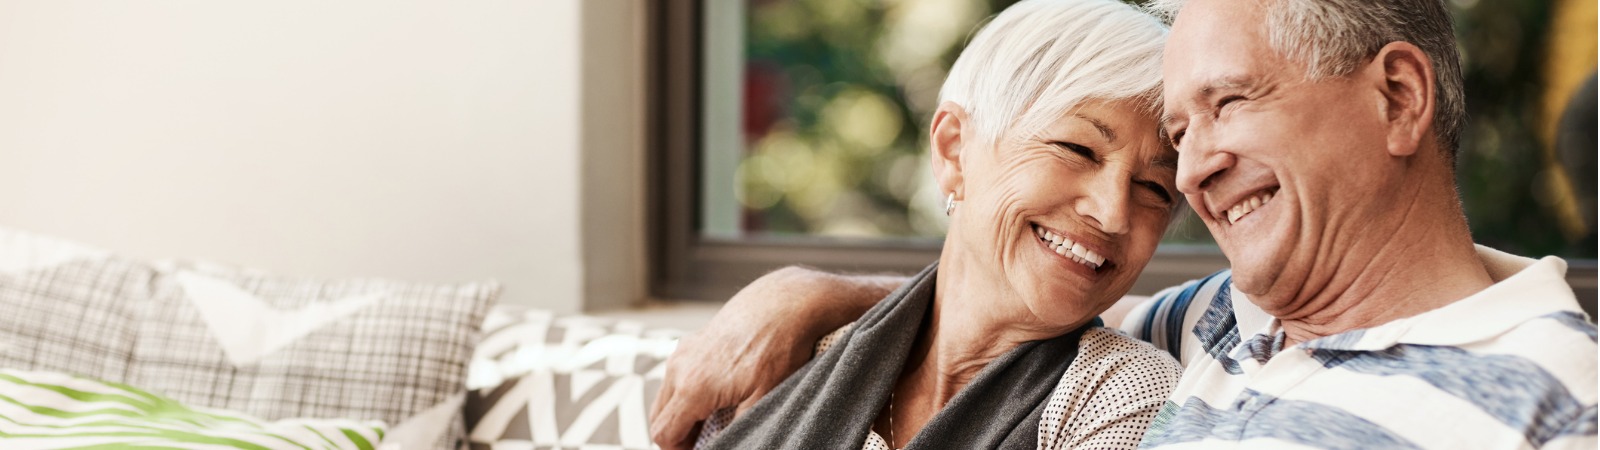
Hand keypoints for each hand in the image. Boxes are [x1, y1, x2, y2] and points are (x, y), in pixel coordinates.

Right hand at [648, 267, 894, 449]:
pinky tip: (716, 396)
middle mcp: (680, 367)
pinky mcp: (692, 342)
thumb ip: (739, 429)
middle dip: (678, 436)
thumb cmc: (777, 348)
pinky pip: (677, 377)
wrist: (784, 303)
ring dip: (681, 414)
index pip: (663, 434)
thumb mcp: (764, 399)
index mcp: (693, 386)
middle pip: (658, 418)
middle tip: (706, 444)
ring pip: (666, 396)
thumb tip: (727, 444)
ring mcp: (684, 352)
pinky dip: (687, 393)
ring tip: (713, 422)